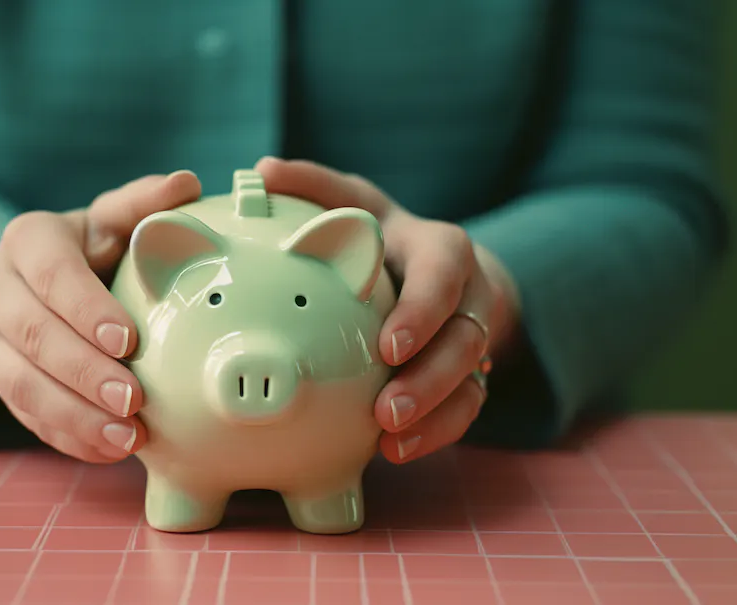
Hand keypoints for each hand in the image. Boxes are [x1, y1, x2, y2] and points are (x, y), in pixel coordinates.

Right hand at [0, 171, 202, 462]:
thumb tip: (187, 182)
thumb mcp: (116, 218)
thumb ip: (146, 203)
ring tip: (126, 438)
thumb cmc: (98, 246)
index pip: (51, 274)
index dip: (85, 308)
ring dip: (74, 416)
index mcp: (28, 239)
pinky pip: (26, 416)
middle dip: (83, 373)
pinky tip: (109, 451)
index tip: (128, 340)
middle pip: (32, 335)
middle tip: (133, 401)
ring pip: (21, 384)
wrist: (49, 280)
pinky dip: (69, 436)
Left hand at [255, 158, 521, 462]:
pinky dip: (434, 432)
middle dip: (431, 377)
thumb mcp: (355, 203)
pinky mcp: (467, 375)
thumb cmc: (379, 234)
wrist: (430, 268)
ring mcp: (471, 338)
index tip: (388, 347)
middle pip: (466, 337)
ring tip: (389, 440)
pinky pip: (465, 409)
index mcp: (439, 249)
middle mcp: (467, 294)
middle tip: (387, 409)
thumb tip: (264, 172)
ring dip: (434, 414)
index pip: (444, 274)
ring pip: (472, 380)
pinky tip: (393, 452)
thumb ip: (316, 187)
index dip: (423, 311)